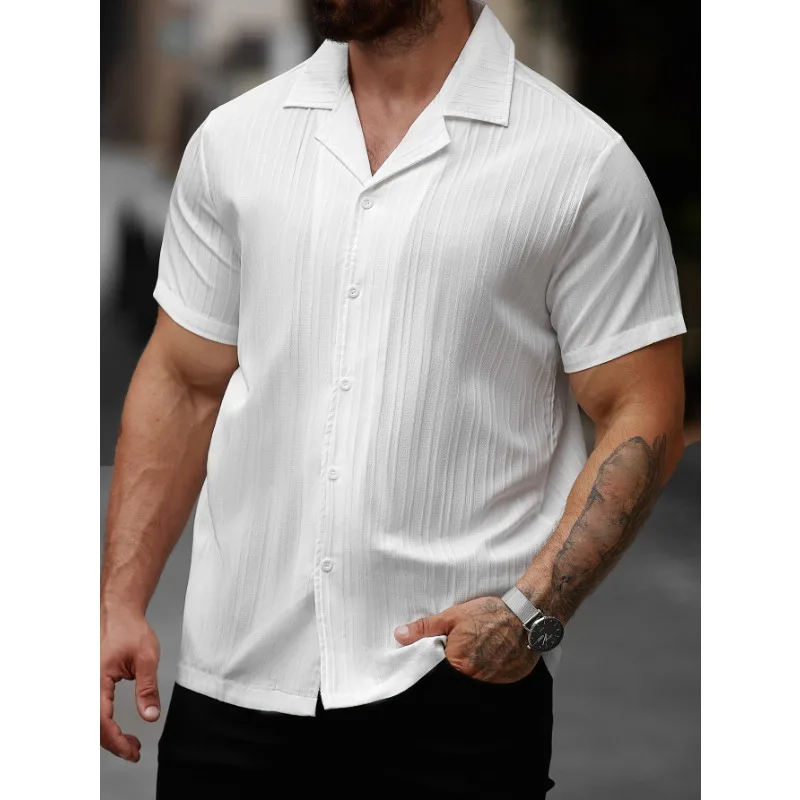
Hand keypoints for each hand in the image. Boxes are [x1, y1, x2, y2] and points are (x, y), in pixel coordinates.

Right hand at [100, 607, 160, 761]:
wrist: (118, 613)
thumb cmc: (129, 630)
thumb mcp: (146, 658)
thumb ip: (148, 688)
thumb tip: (150, 716)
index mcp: (95, 679)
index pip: (101, 720)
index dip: (116, 741)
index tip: (132, 751)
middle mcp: (85, 684)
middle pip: (93, 726)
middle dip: (113, 743)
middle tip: (134, 751)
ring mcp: (86, 685)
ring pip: (91, 721)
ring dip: (108, 736)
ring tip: (130, 743)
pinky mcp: (89, 685)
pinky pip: (92, 711)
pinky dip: (104, 725)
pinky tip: (119, 729)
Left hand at [394, 596, 538, 682]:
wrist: (524, 615)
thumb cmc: (488, 614)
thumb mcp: (452, 616)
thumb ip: (424, 628)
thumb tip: (399, 635)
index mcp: (458, 664)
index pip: (437, 675)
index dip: (435, 668)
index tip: (438, 661)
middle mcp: (475, 678)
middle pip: (456, 681)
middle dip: (454, 671)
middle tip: (464, 653)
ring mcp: (494, 683)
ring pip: (475, 684)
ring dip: (472, 674)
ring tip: (478, 656)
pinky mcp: (509, 682)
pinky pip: (493, 685)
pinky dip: (490, 676)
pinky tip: (492, 661)